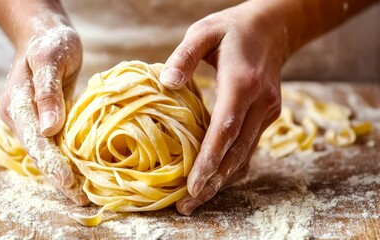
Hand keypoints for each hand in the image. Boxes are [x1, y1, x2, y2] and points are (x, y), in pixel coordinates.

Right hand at [0, 21, 88, 205]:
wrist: (45, 37)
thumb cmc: (49, 43)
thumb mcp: (50, 58)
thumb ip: (48, 91)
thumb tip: (50, 128)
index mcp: (16, 104)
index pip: (34, 140)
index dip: (51, 161)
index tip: (66, 180)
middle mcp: (18, 118)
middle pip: (38, 153)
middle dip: (58, 176)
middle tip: (81, 197)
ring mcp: (28, 123)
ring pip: (45, 153)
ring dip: (62, 174)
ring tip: (82, 194)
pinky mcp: (40, 122)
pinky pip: (51, 145)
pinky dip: (64, 161)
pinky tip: (79, 175)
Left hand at [160, 1, 285, 214]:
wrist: (273, 26)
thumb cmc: (232, 29)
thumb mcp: (203, 31)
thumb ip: (184, 57)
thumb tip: (166, 83)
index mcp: (243, 83)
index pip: (226, 129)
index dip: (209, 159)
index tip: (193, 185)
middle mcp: (261, 102)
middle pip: (236, 151)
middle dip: (213, 181)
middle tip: (188, 205)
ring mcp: (269, 110)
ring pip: (246, 154)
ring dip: (223, 179)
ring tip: (197, 199)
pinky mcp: (269, 114)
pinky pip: (250, 146)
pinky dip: (234, 165)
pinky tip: (217, 180)